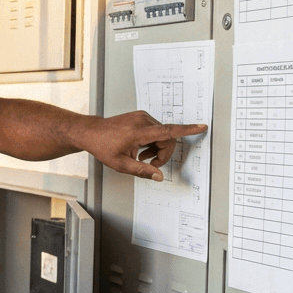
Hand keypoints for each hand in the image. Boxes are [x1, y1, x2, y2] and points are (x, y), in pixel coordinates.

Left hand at [84, 111, 206, 181]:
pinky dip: (152, 141)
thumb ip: (142, 171)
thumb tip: (159, 176)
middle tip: (150, 164)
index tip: (201, 126)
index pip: (168, 131)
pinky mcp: (141, 116)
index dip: (187, 130)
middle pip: (167, 138)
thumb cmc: (103, 146)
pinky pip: (156, 129)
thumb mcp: (121, 164)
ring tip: (141, 156)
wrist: (92, 132)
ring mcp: (142, 117)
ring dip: (156, 148)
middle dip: (163, 153)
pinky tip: (140, 148)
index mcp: (139, 132)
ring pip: (162, 134)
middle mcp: (142, 121)